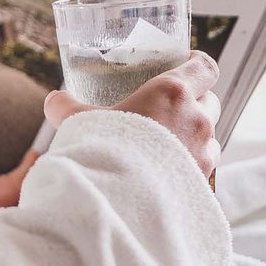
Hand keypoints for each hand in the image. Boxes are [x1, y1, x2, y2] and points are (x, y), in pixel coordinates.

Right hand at [44, 51, 221, 178]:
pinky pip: (205, 166)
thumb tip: (54, 101)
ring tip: (171, 142)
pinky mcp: (201, 181)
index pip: (206, 66)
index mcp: (172, 93)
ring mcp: (202, 152)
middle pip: (211, 100)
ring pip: (211, 135)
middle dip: (196, 101)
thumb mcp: (80, 122)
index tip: (186, 65)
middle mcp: (196, 119)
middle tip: (172, 107)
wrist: (115, 202)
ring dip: (196, 134)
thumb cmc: (101, 153)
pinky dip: (192, 164)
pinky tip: (170, 171)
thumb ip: (67, 107)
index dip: (198, 64)